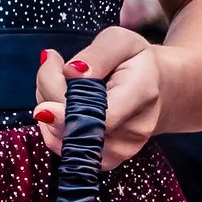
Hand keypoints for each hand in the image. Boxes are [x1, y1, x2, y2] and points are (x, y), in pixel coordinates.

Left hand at [36, 25, 163, 170]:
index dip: (67, 112)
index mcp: (142, 95)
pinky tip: (63, 104)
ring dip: (49, 108)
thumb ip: (98, 54)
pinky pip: (64, 147)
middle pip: (76, 128)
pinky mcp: (106, 160)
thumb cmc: (136, 62)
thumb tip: (70, 72)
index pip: (103, 117)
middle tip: (52, 63)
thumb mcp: (122, 42)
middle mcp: (134, 131)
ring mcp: (121, 151)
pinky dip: (53, 125)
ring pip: (63, 138)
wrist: (157, 90)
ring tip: (62, 82)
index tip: (44, 100)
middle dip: (50, 95)